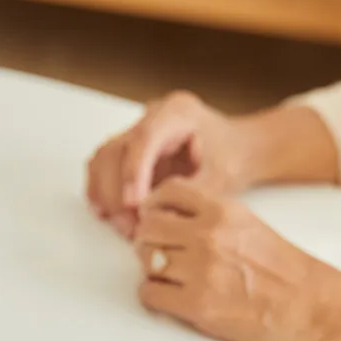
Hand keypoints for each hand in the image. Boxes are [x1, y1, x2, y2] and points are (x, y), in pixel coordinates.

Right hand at [86, 92, 338, 237]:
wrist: (238, 149)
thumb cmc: (232, 159)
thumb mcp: (220, 180)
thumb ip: (188, 195)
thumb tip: (155, 218)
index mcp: (177, 112)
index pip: (145, 138)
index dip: (133, 173)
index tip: (133, 205)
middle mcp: (152, 116)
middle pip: (117, 150)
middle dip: (117, 193)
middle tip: (130, 228)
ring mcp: (137, 131)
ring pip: (104, 159)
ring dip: (106, 196)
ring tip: (124, 227)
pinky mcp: (129, 149)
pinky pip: (104, 167)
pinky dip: (102, 191)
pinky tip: (109, 215)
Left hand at [134, 178, 340, 340]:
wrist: (312, 308)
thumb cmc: (286, 273)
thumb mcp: (250, 226)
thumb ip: (211, 218)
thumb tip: (169, 222)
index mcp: (224, 210)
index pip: (168, 191)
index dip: (155, 207)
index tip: (156, 220)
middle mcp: (209, 235)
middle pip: (148, 227)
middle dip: (149, 241)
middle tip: (160, 255)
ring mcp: (201, 271)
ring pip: (146, 260)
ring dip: (152, 270)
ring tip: (169, 279)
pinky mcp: (197, 305)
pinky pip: (149, 293)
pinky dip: (154, 297)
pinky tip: (171, 299)